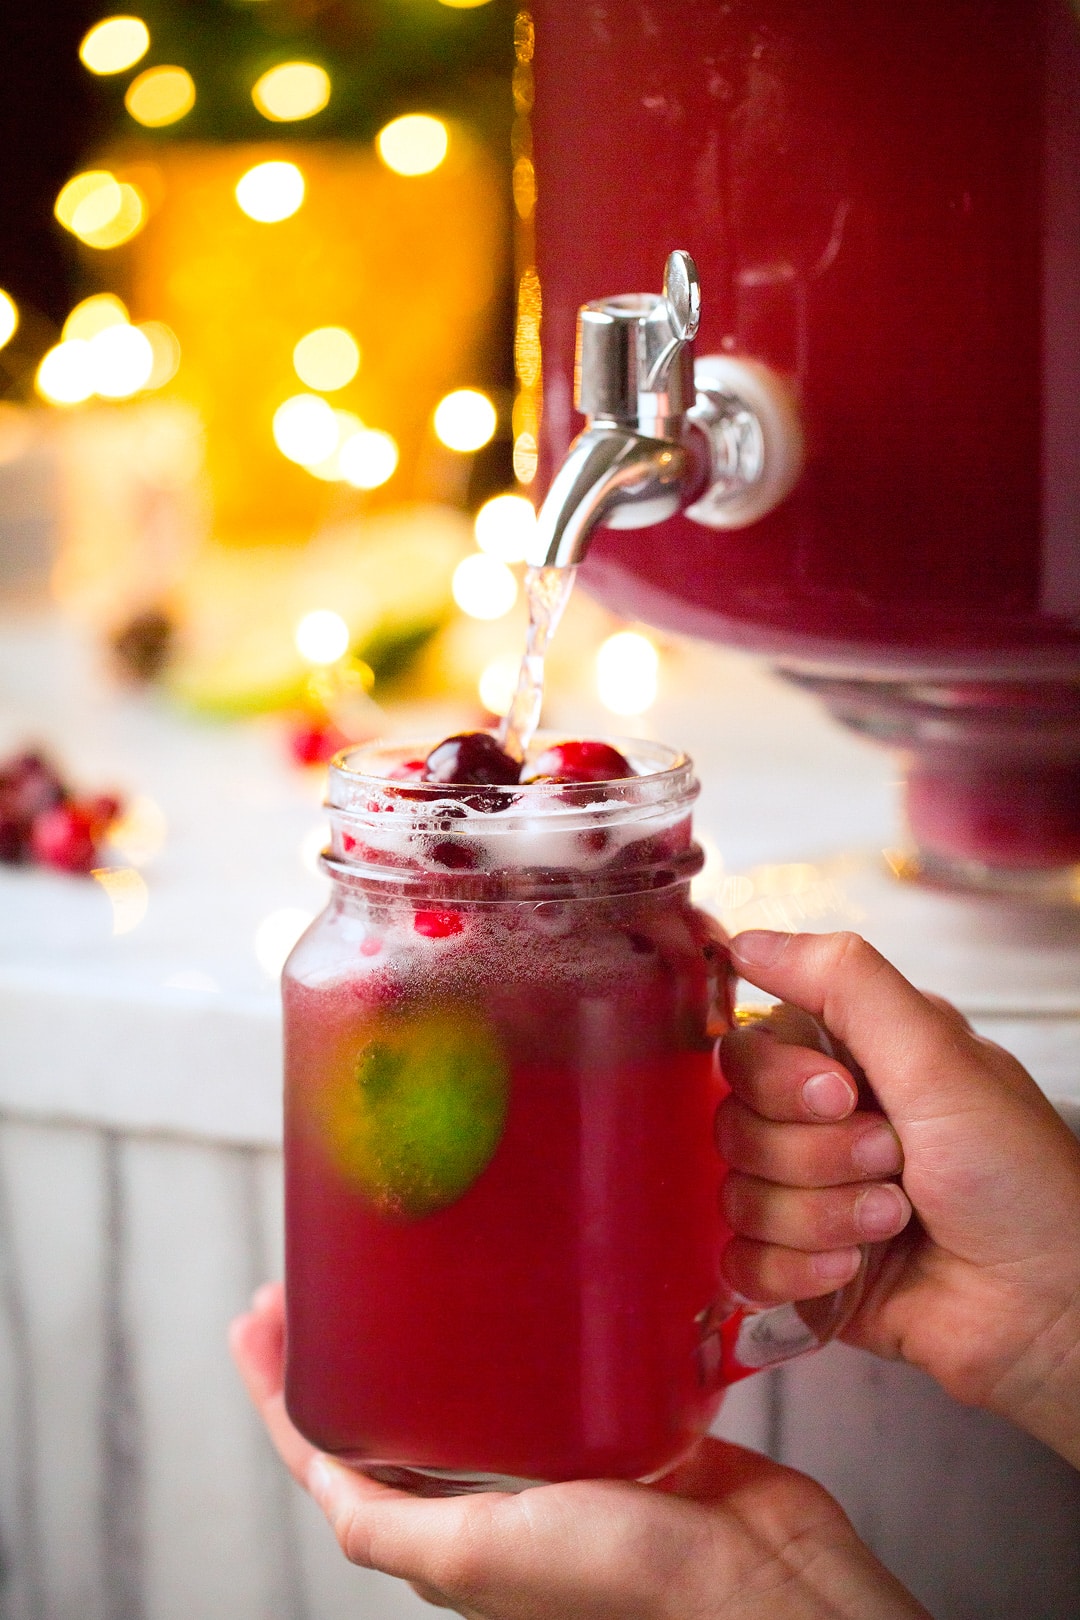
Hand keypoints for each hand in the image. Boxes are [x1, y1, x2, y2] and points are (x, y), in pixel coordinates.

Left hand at [230, 1284, 926, 1619]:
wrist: (759, 1581)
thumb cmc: (626, 1585)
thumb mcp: (482, 1556)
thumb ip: (390, 1524)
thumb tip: (317, 1477)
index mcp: (448, 1533)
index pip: (332, 1454)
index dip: (281, 1387)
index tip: (256, 1314)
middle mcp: (491, 1495)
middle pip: (394, 1405)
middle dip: (352, 1339)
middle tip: (325, 1268)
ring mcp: (555, 1455)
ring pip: (469, 1377)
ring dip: (430, 1322)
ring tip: (408, 1257)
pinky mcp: (618, 1418)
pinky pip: (553, 1362)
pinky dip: (524, 1321)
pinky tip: (523, 1274)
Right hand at [718, 929, 1079, 1465]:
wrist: (1051, 1304)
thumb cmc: (1018, 1177)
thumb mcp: (940, 1056)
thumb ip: (845, 981)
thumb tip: (748, 940)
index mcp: (851, 1059)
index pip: (747, 1047)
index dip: (780, 1079)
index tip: (843, 1095)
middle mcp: (823, 1123)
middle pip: (736, 1122)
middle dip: (814, 1155)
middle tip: (891, 1162)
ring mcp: (810, 1198)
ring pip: (740, 1195)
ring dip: (821, 1215)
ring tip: (893, 1222)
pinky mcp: (803, 1269)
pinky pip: (742, 1262)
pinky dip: (797, 1270)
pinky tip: (854, 1271)